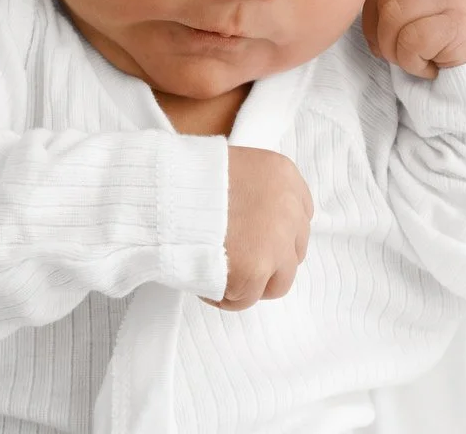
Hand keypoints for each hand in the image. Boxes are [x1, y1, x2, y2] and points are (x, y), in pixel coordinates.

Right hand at [200, 145, 312, 311]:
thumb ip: (254, 192)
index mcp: (284, 176)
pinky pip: (245, 299)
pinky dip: (224, 297)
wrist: (165, 191)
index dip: (274, 234)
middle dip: (266, 261)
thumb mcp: (233, 166)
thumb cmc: (186, 176)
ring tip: (220, 275)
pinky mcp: (255, 270)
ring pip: (277, 283)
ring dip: (251, 284)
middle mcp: (289, 209)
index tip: (253, 239)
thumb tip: (255, 223)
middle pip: (292, 252)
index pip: (300, 216)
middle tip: (233, 259)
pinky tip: (204, 281)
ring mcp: (276, 242)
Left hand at [360, 0, 465, 78]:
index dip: (370, 20)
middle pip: (386, 0)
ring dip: (398, 52)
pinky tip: (431, 68)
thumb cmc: (439, 55)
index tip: (381, 45)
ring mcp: (452, 0)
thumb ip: (389, 14)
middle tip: (399, 58)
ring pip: (396, 16)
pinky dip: (414, 62)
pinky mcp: (459, 23)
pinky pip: (415, 38)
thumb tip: (356, 18)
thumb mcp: (412, 27)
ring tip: (416, 62)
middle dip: (383, 39)